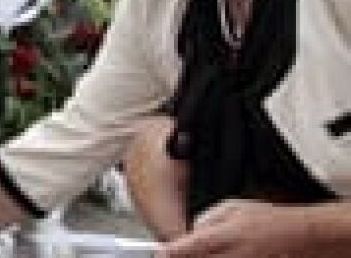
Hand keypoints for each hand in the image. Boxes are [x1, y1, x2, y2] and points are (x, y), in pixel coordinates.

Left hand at [157, 199, 313, 256]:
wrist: (300, 236)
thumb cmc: (267, 220)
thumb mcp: (232, 207)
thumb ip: (206, 218)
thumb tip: (188, 231)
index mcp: (226, 235)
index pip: (189, 247)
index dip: (169, 251)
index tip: (159, 252)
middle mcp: (233, 255)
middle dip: (184, 257)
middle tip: (177, 252)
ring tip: (207, 250)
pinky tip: (218, 255)